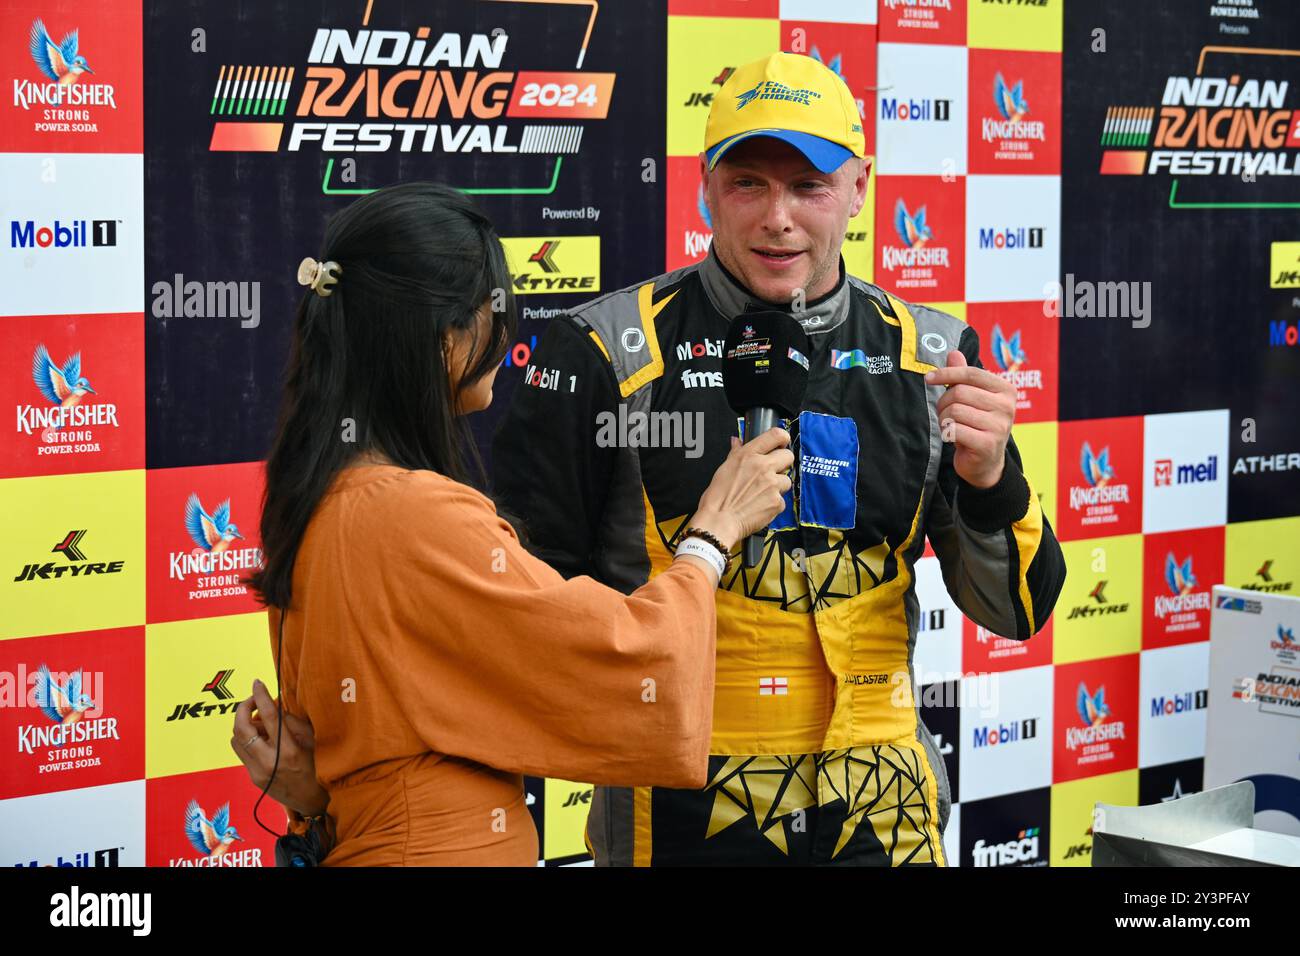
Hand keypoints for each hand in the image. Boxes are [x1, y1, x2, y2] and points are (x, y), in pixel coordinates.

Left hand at [231, 678, 328, 817]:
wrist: (311, 801)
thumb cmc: (318, 767)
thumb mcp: (311, 741)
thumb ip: (291, 722)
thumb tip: (274, 705)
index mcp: (288, 751)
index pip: (269, 717)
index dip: (261, 697)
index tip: (257, 684)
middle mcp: (269, 762)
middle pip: (242, 728)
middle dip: (243, 708)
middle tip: (252, 700)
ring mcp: (258, 772)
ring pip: (236, 739)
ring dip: (244, 724)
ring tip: (260, 721)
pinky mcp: (252, 778)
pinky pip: (241, 751)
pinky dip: (247, 739)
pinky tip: (261, 738)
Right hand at [691, 426, 794, 549]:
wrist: (719, 522)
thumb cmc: (717, 498)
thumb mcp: (724, 469)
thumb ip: (736, 453)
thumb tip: (737, 441)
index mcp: (749, 455)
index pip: (776, 435)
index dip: (782, 438)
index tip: (781, 443)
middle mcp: (763, 467)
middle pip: (788, 456)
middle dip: (783, 463)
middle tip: (772, 471)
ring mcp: (772, 485)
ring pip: (786, 480)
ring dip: (778, 486)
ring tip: (761, 493)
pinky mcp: (777, 502)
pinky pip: (782, 500)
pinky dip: (773, 504)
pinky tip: (760, 506)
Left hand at [926, 350, 1015, 488]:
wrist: (985, 462)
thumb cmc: (977, 425)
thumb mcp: (972, 399)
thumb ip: (963, 377)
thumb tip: (954, 353)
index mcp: (1006, 390)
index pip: (972, 373)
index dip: (947, 373)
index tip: (928, 378)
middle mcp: (1006, 406)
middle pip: (960, 392)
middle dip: (944, 403)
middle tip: (946, 414)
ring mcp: (999, 426)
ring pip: (954, 411)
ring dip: (944, 419)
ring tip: (951, 426)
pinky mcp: (987, 444)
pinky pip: (954, 429)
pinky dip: (946, 432)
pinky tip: (953, 437)